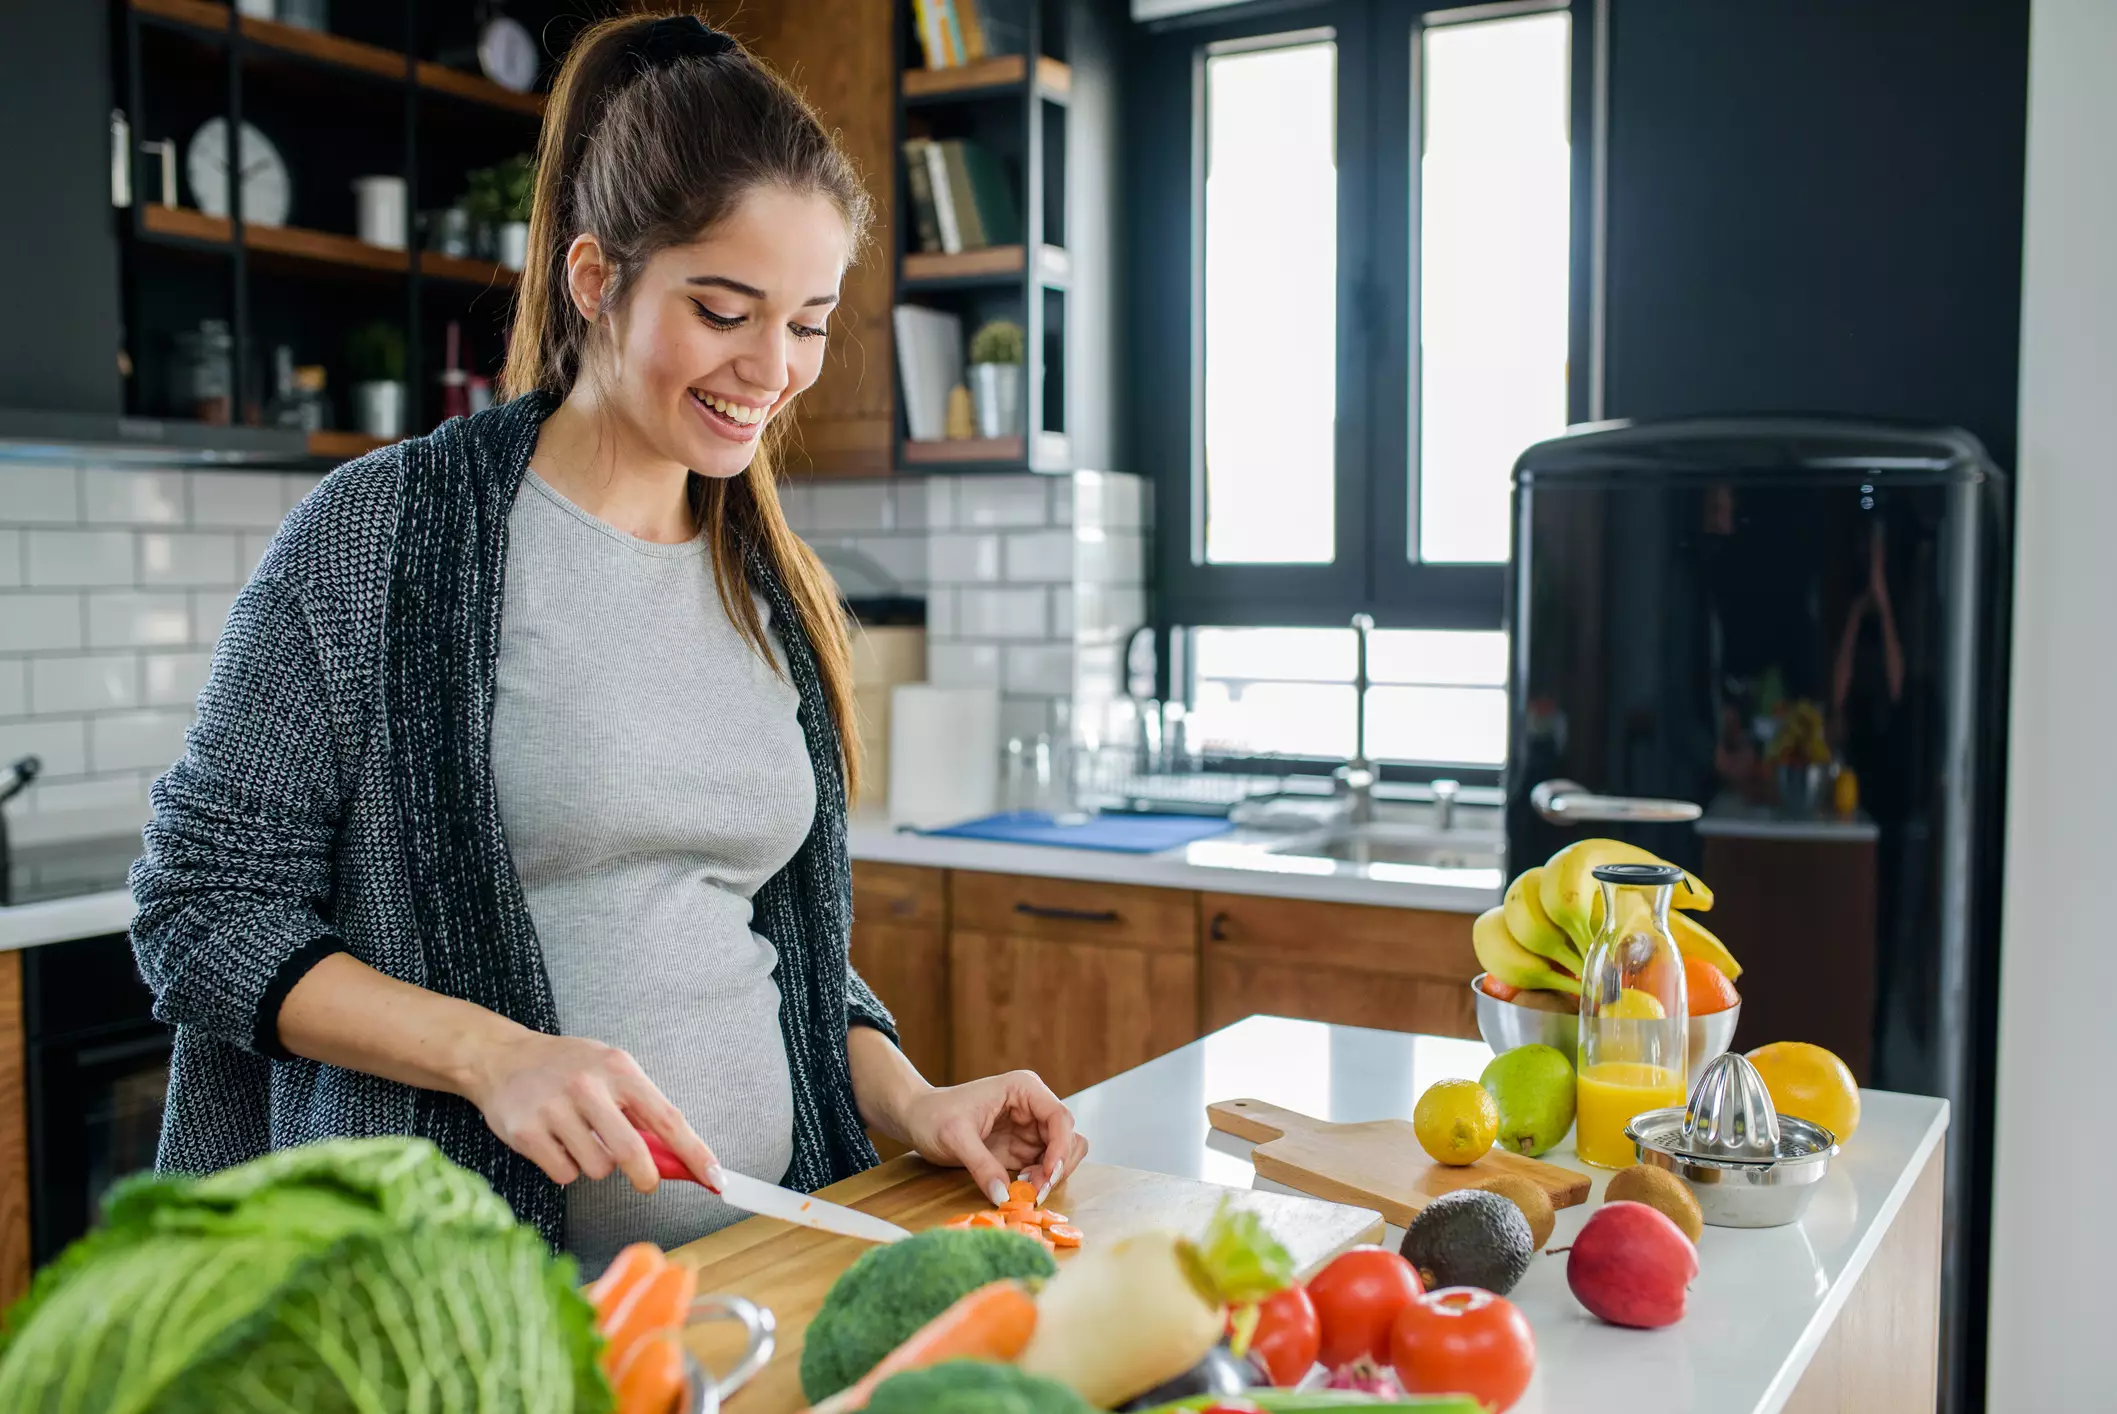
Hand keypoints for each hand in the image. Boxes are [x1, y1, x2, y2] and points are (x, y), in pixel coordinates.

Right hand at [467, 1032, 720, 1192]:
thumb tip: (675, 1156)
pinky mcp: (527, 1132)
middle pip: (632, 1152)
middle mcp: (588, 1086)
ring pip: (597, 1168)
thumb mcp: (608, 1069)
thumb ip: (639, 1108)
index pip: (667, 1118)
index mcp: (619, 1069)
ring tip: (580, 1139)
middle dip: (645, 1176)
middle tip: (646, 1181)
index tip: (715, 1177)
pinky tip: (555, 1143)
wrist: (501, 1058)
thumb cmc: (565, 1067)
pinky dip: (566, 1169)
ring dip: (596, 1165)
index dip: (694, 1152)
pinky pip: (564, 1174)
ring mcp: (555, 1108)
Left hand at [899, 1070, 1089, 1206]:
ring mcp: (1029, 1128)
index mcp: (1023, 1089)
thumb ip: (982, 1166)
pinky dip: (1039, 1181)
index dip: (1061, 1148)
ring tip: (1026, 1190)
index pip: (1060, 1117)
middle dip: (1057, 1166)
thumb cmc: (933, 1116)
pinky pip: (1043, 1167)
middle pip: (1068, 1138)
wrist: (916, 1119)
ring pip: (1061, 1155)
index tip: (1048, 1176)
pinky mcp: (1021, 1148)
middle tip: (1035, 1191)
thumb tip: (1005, 1197)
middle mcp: (1032, 1106)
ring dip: (1051, 1176)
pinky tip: (1019, 1188)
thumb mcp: (955, 1138)